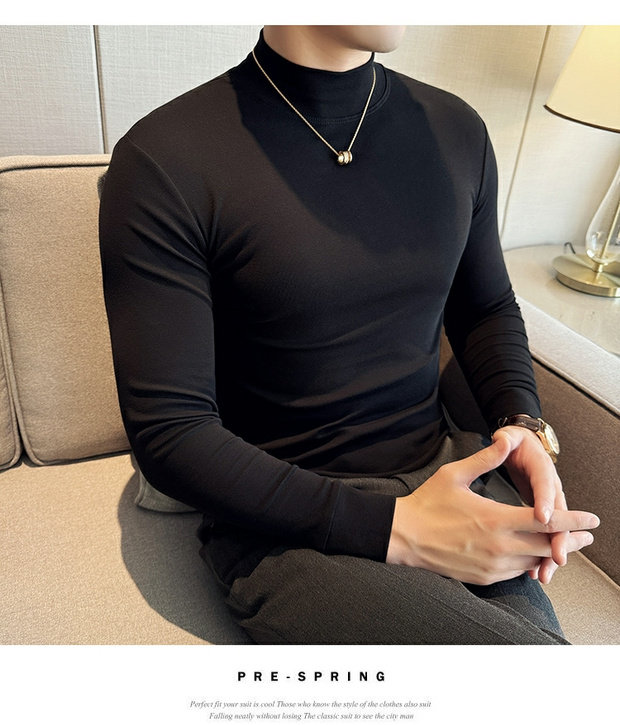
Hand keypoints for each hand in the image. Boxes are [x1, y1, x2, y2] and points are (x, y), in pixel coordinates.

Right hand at [386, 435, 598, 585]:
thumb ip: (485, 459)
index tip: (591, 519)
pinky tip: (533, 557)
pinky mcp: (483, 576)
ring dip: (553, 553)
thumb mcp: (454, 475)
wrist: (403, 537)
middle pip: (548, 546)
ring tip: (564, 547)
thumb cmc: (427, 504)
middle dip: (572, 541)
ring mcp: (492, 565)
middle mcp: (499, 546)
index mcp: (495, 519)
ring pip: (534, 561)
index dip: (574, 520)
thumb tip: (505, 440)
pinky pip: (516, 572)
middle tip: (587, 536)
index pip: (547, 521)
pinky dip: (529, 563)